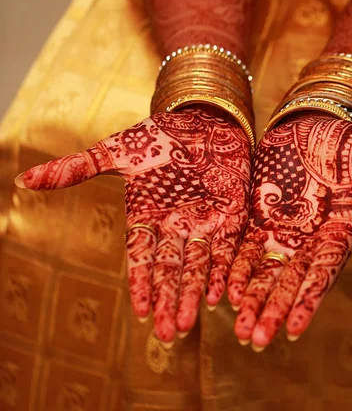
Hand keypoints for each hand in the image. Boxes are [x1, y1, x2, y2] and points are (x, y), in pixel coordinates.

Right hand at [16, 106, 250, 342]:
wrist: (202, 117)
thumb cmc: (157, 135)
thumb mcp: (114, 152)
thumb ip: (76, 169)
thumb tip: (22, 180)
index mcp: (144, 217)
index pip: (141, 257)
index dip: (141, 283)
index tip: (141, 311)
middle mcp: (173, 227)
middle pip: (169, 269)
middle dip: (167, 300)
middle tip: (167, 333)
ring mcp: (202, 222)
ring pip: (196, 265)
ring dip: (193, 293)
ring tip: (188, 323)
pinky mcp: (230, 215)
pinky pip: (226, 247)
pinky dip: (222, 270)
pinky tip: (221, 294)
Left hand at [227, 115, 351, 348]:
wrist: (314, 124)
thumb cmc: (349, 144)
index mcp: (338, 234)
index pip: (321, 274)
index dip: (306, 301)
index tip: (291, 330)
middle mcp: (308, 240)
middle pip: (288, 282)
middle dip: (271, 309)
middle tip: (254, 339)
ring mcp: (282, 230)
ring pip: (264, 271)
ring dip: (250, 298)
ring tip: (236, 328)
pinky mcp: (259, 217)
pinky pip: (244, 246)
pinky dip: (234, 267)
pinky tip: (221, 290)